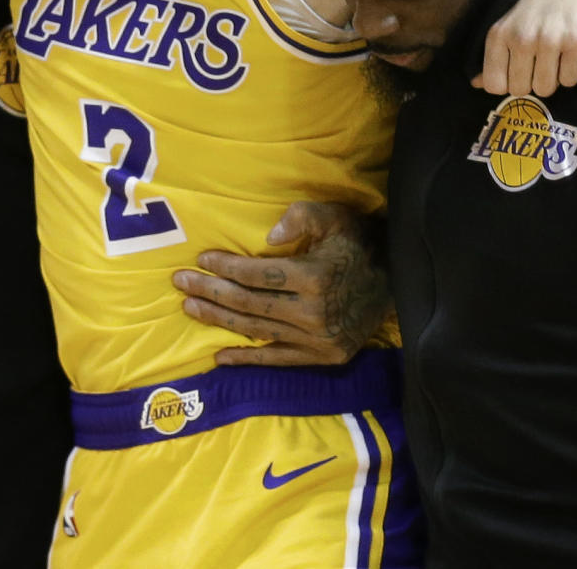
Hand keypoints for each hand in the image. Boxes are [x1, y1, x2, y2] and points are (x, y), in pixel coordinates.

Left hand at [172, 201, 388, 366]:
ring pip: (256, 330)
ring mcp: (317, 340)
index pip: (256, 274)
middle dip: (210, 291)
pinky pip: (277, 359)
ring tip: (189, 309)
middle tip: (180, 283)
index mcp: (314, 277)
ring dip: (218, 320)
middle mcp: (313, 313)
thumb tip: (268, 238)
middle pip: (249, 303)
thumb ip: (301, 217)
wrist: (396, 280)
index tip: (202, 258)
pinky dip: (248, 358)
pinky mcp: (322, 357)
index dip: (225, 266)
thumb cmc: (357, 242)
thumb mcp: (334, 217)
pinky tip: (220, 356)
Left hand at [473, 0, 576, 95]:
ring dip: (553, 78)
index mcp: (498, 34)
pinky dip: (573, 71)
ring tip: (556, 55)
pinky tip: (572, 51)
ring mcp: (550, 41)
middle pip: (521, 89)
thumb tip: (476, 85)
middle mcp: (521, 39)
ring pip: (547, 88)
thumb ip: (492, 54)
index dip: (508, 83)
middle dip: (532, 81)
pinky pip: (572, 78)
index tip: (518, 71)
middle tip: (541, 61)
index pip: (494, 85)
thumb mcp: (506, 20)